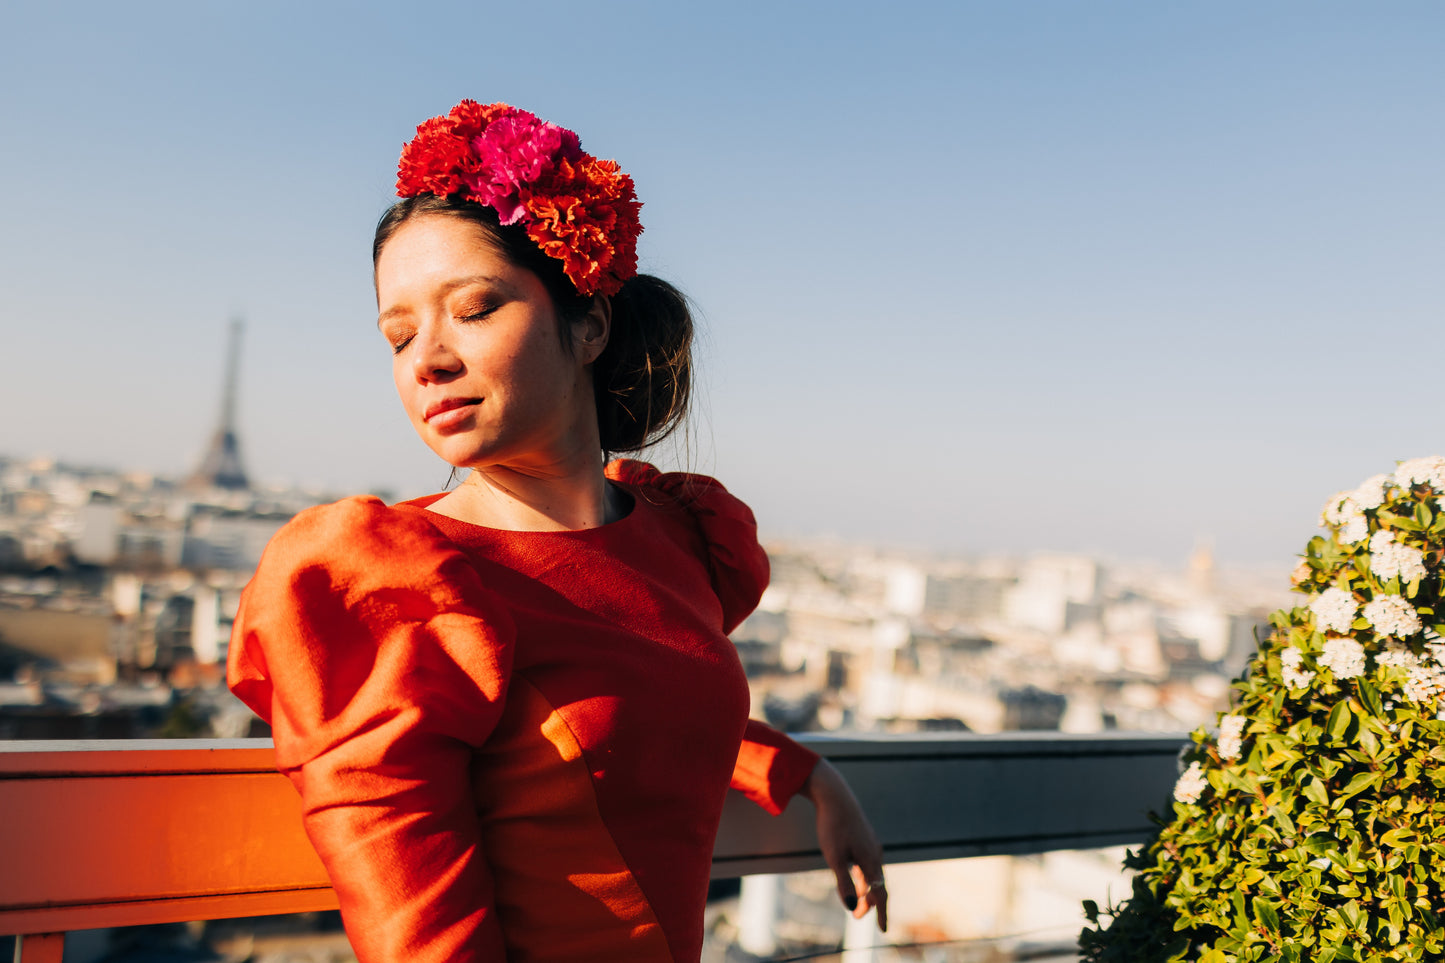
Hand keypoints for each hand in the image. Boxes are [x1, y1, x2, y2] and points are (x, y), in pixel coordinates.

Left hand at [799, 758, 887, 931]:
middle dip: (870, 903)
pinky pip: (867, 862)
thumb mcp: (834, 858)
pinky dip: (862, 875)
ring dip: (865, 889)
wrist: (834, 795)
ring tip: (857, 902)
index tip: (883, 930)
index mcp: (870, 860)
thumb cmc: (832, 826)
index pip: (880, 893)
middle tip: (859, 918)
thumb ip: (844, 883)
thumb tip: (852, 907)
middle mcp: (874, 852)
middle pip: (877, 884)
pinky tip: (855, 875)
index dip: (882, 913)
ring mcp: (870, 843)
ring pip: (871, 873)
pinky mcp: (863, 837)